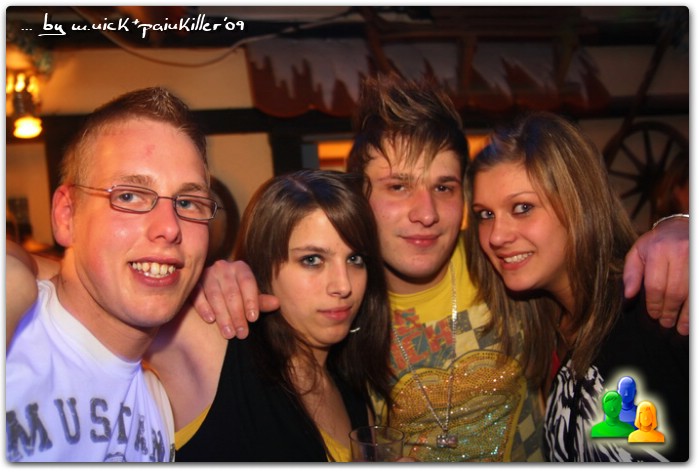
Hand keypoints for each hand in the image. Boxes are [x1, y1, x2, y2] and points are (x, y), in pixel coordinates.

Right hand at [190, 259, 279, 338]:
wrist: (212, 292)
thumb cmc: (237, 296)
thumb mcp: (249, 298)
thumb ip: (260, 301)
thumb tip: (276, 303)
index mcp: (241, 268)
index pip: (248, 282)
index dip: (251, 300)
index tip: (253, 319)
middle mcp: (223, 267)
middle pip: (231, 291)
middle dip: (237, 314)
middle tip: (241, 333)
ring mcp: (207, 274)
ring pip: (215, 295)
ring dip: (222, 315)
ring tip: (228, 333)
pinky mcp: (194, 283)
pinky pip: (198, 294)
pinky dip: (204, 307)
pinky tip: (210, 320)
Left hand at [623, 216, 688, 334]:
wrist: (681, 226)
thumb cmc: (657, 243)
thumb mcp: (638, 253)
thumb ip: (631, 274)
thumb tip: (628, 298)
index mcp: (659, 250)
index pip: (656, 285)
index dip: (654, 304)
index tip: (653, 315)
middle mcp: (682, 253)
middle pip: (675, 291)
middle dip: (670, 311)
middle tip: (665, 323)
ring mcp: (696, 259)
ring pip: (692, 293)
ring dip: (687, 314)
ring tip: (682, 328)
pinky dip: (695, 307)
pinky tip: (692, 318)